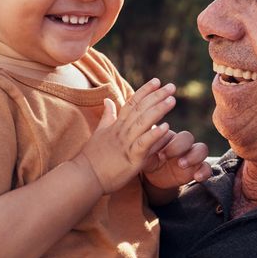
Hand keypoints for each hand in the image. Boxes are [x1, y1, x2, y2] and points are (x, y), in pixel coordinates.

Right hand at [77, 78, 176, 193]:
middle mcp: (122, 131)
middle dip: (156, 96)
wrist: (84, 176)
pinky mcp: (131, 157)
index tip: (157, 81)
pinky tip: (167, 127)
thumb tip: (108, 100)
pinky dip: (155, 134)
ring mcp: (126, 143)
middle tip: (172, 86)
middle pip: (141, 109)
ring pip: (144, 122)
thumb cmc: (92, 157)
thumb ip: (107, 116)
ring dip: (158, 110)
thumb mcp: (100, 132)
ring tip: (172, 100)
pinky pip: (144, 143)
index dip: (145, 91)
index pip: (132, 103)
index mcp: (116, 125)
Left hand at [142, 129, 211, 189]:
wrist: (153, 177)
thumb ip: (143, 144)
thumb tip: (142, 131)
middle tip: (164, 156)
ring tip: (181, 164)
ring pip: (201, 149)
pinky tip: (197, 177)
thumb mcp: (143, 153)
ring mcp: (191, 156)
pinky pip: (207, 168)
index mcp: (168, 137)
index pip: (168, 129)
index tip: (157, 151)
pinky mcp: (196, 169)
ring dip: (193, 156)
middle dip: (178, 146)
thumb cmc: (148, 159)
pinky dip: (204, 171)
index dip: (166, 140)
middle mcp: (181, 144)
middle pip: (187, 137)